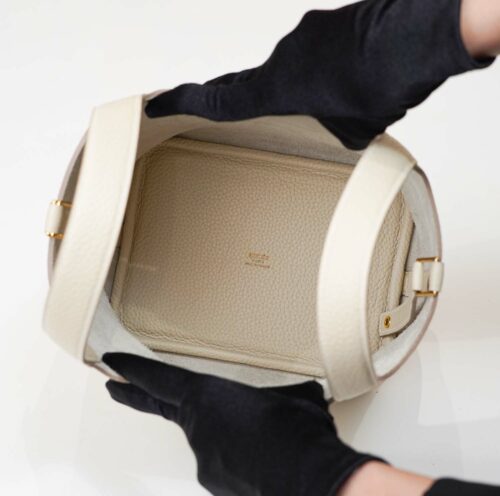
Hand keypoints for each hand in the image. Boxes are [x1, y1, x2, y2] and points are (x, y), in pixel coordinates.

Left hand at [103, 353, 382, 495]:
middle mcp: (198, 429)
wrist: (309, 479)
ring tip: (265, 436)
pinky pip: (223, 464)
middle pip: (165, 409)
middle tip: (114, 388)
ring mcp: (204, 461)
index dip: (132, 370)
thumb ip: (275, 395)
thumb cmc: (295, 429)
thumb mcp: (289, 395)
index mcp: (208, 398)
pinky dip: (239, 459)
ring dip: (229, 436)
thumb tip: (303, 397)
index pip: (159, 380)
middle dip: (135, 396)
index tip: (110, 364)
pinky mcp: (215, 486)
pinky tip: (266, 458)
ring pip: (210, 440)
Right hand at [145, 0, 493, 149]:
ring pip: (294, 67)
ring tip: (338, 98)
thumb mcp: (353, 129)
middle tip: (254, 109)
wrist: (415, 40)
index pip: (220, 99)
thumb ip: (336, 129)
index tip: (156, 101)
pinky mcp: (327, 24)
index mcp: (277, 89)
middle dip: (253, 99)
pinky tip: (351, 77)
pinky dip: (328, 66)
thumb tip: (341, 123)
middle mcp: (283, 58)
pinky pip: (317, 50)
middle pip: (254, 82)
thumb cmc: (380, 85)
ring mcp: (305, 36)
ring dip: (309, 85)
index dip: (184, 101)